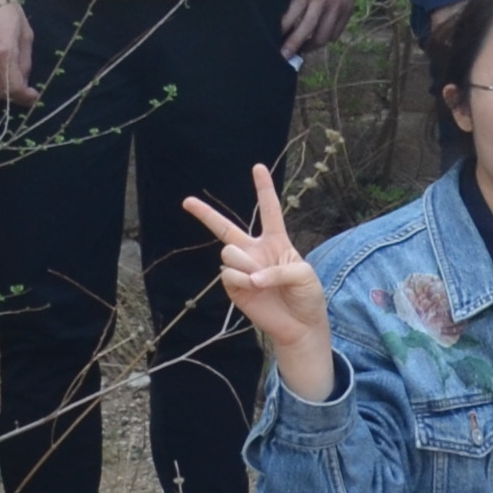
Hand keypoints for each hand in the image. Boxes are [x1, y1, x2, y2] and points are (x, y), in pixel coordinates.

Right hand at [178, 163, 336, 395]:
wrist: (299, 325)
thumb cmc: (307, 295)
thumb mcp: (304, 275)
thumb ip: (279, 269)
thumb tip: (251, 277)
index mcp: (276, 241)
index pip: (269, 210)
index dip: (263, 189)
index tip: (257, 167)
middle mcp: (254, 251)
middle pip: (226, 227)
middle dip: (204, 214)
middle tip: (186, 201)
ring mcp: (241, 268)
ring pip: (229, 252)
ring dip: (247, 265)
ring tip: (261, 280)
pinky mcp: (233, 287)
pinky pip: (229, 274)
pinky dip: (242, 280)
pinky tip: (253, 288)